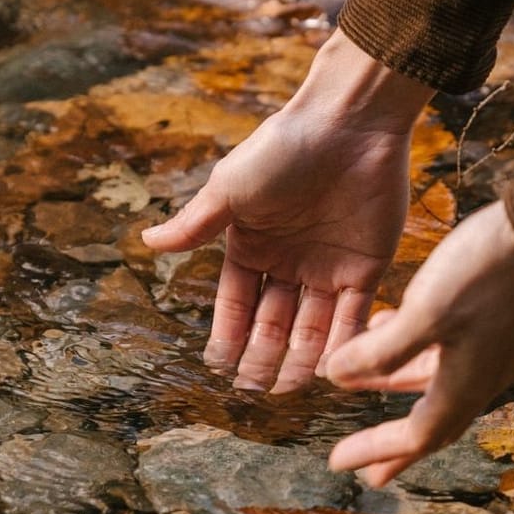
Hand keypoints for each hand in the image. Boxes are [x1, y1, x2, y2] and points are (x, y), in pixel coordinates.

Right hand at [142, 32, 433, 391]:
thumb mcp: (230, 188)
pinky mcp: (368, 266)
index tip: (218, 366)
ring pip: (313, 326)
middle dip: (262, 356)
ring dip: (301, 359)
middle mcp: (289, 261)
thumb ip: (195, 224)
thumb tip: (145, 242)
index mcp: (253, 244)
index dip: (228, 334)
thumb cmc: (284, 148)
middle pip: (274, 321)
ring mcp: (329, 266)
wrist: (350, 123)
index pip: (236, 301)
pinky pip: (353, 315)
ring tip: (287, 389)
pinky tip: (329, 370)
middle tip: (253, 389)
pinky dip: (343, 343)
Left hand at [323, 201, 513, 486]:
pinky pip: (444, 352)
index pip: (415, 435)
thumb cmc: (487, 273)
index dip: (374, 449)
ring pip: (433, 381)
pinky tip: (388, 323)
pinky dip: (410, 350)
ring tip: (360, 384)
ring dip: (394, 387)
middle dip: (395, 444)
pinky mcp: (494, 321)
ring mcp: (490, 348)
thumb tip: (334, 378)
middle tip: (369, 470)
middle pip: (431, 421)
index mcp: (465, 385)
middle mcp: (481, 377)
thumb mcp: (425, 313)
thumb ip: (380, 351)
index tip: (337, 462)